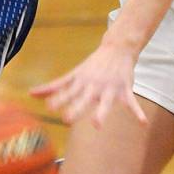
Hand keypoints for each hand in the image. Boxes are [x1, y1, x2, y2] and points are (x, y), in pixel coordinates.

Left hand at [31, 41, 147, 127]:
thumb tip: (31, 94)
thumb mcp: (73, 74)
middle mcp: (94, 85)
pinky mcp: (124, 89)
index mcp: (81, 81)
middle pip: (83, 98)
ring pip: (106, 102)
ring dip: (101, 113)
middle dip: (75, 107)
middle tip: (67, 119)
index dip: (59, 98)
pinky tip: (142, 123)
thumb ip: (54, 87)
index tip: (49, 106)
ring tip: (97, 125)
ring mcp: (110, 88)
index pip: (68, 90)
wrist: (118, 48)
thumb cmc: (93, 65)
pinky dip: (138, 112)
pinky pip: (132, 103)